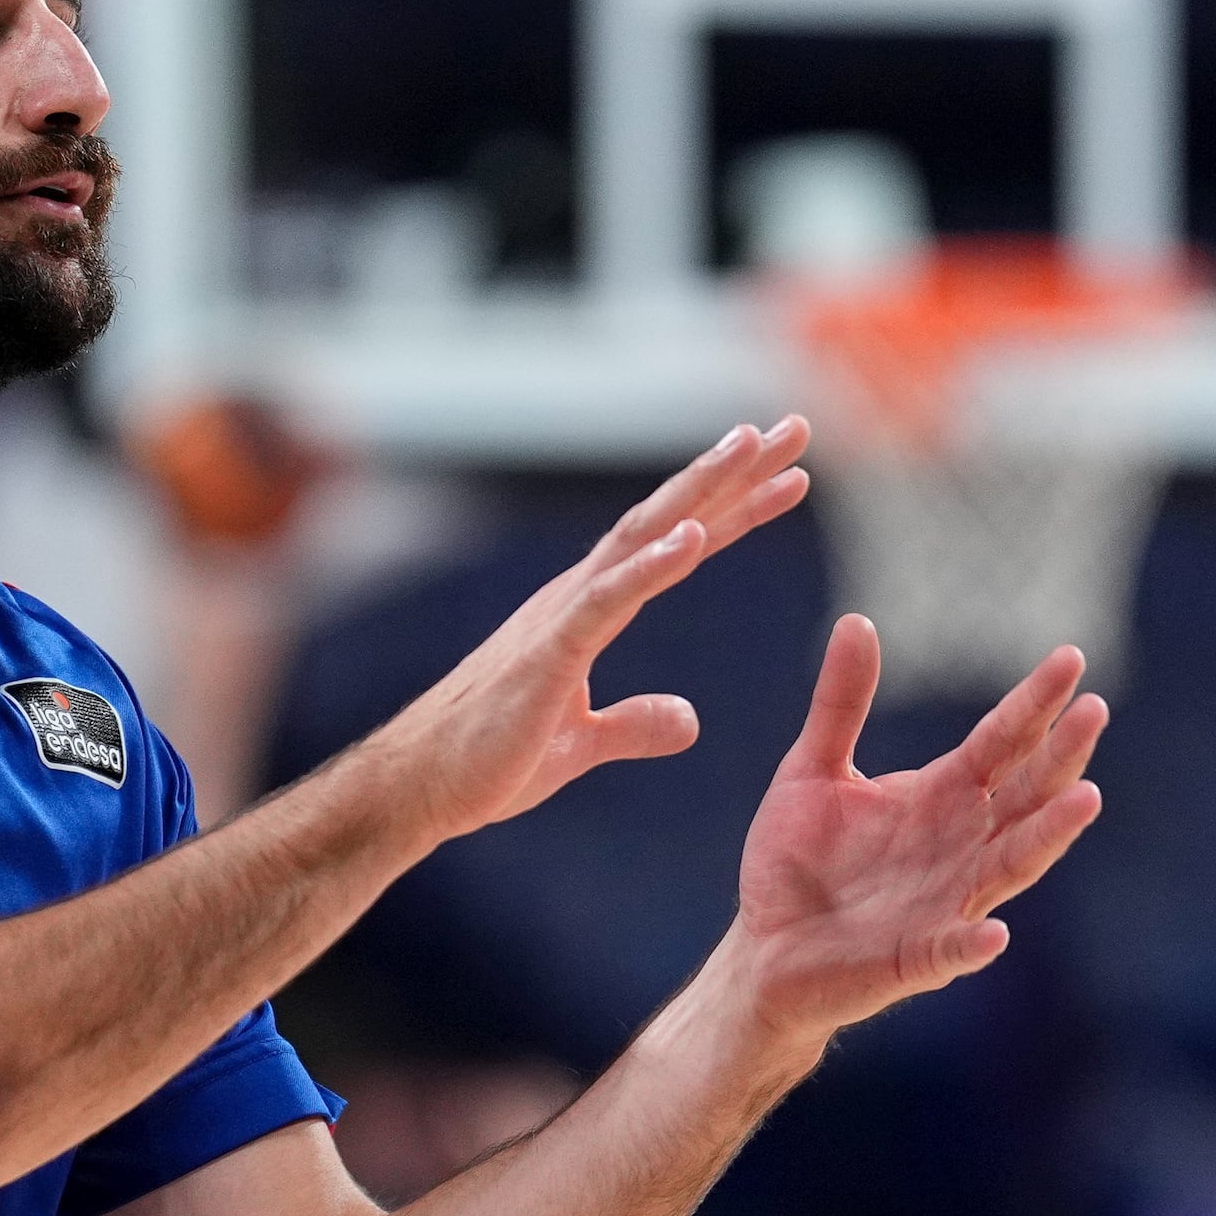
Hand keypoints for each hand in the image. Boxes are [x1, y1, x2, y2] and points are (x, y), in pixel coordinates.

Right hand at [369, 422, 810, 837]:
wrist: (422, 788)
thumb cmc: (489, 760)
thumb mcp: (582, 745)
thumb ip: (635, 724)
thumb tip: (689, 720)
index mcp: (590, 612)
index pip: (676, 546)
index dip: (734, 509)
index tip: (788, 475)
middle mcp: (579, 597)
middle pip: (668, 519)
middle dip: (733, 473)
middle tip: (793, 427)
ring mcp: (561, 619)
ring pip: (640, 538)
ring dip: (699, 492)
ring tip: (750, 448)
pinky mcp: (547, 655)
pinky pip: (605, 601)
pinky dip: (648, 567)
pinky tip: (690, 539)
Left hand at [719, 616, 1105, 1054]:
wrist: (765, 948)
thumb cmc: (798, 862)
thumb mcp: (812, 768)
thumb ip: (840, 703)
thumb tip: (857, 621)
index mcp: (942, 796)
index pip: (1002, 742)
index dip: (1034, 703)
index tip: (1071, 658)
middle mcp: (961, 845)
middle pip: (1025, 795)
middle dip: (1061, 756)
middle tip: (1095, 709)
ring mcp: (946, 904)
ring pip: (1012, 865)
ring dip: (1049, 835)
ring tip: (1087, 799)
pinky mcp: (914, 959)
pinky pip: (949, 951)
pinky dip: (971, 944)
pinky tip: (993, 933)